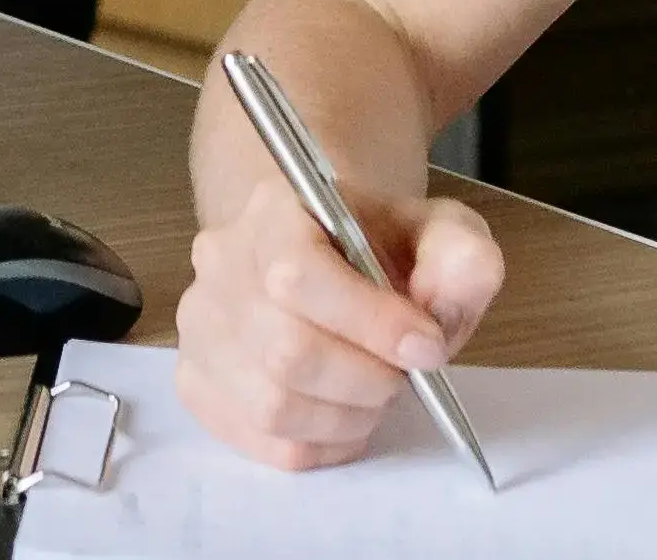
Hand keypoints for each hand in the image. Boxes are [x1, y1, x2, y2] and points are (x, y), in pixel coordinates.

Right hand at [171, 169, 503, 468]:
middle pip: (285, 352)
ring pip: (271, 406)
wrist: (329, 257)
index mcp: (272, 210)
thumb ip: (460, 255)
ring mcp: (199, 327)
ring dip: (347, 417)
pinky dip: (320, 445)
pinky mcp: (197, 381)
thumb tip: (444, 297)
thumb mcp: (438, 231)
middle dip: (367, 379)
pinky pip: (261, 442)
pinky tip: (345, 416)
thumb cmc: (379, 249)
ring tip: (374, 394)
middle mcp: (220, 265)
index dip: (371, 324)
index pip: (297, 276)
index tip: (427, 346)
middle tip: (402, 375)